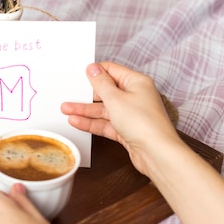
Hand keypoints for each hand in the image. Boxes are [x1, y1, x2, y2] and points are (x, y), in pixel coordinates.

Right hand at [61, 62, 181, 176]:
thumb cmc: (144, 124)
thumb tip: (93, 68)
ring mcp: (131, 114)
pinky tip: (77, 122)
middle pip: (106, 92)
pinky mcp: (126, 130)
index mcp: (136, 83)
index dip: (95, 72)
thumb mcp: (115, 99)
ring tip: (66, 110)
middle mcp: (135, 97)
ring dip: (85, 110)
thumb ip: (101, 83)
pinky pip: (105, 123)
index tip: (79, 75)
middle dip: (86, 95)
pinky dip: (92, 122)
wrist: (157, 154)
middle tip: (70, 95)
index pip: (112, 71)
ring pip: (103, 109)